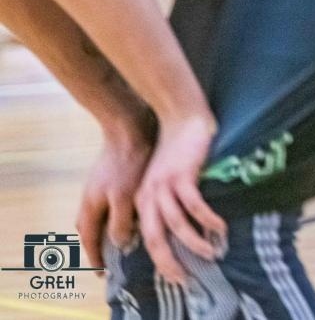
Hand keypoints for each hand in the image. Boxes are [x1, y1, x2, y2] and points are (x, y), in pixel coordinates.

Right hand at [77, 118, 153, 271]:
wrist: (129, 128)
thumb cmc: (127, 163)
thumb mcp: (124, 196)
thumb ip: (120, 222)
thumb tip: (119, 243)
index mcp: (90, 206)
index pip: (90, 239)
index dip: (96, 257)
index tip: (103, 274)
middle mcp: (91, 198)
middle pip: (91, 229)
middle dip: (100, 245)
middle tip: (114, 258)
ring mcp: (100, 186)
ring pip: (102, 215)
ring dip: (111, 229)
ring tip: (127, 239)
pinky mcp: (113, 175)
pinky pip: (113, 202)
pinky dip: (121, 213)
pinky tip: (137, 213)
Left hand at [135, 114, 226, 283]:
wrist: (182, 117)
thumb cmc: (179, 148)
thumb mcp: (165, 179)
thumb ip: (168, 201)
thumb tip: (182, 228)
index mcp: (144, 200)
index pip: (147, 239)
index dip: (160, 260)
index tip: (176, 275)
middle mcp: (149, 197)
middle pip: (155, 240)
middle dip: (170, 263)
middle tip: (186, 279)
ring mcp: (164, 187)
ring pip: (176, 226)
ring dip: (194, 244)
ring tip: (211, 254)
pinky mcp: (182, 176)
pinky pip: (194, 205)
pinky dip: (206, 220)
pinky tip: (219, 227)